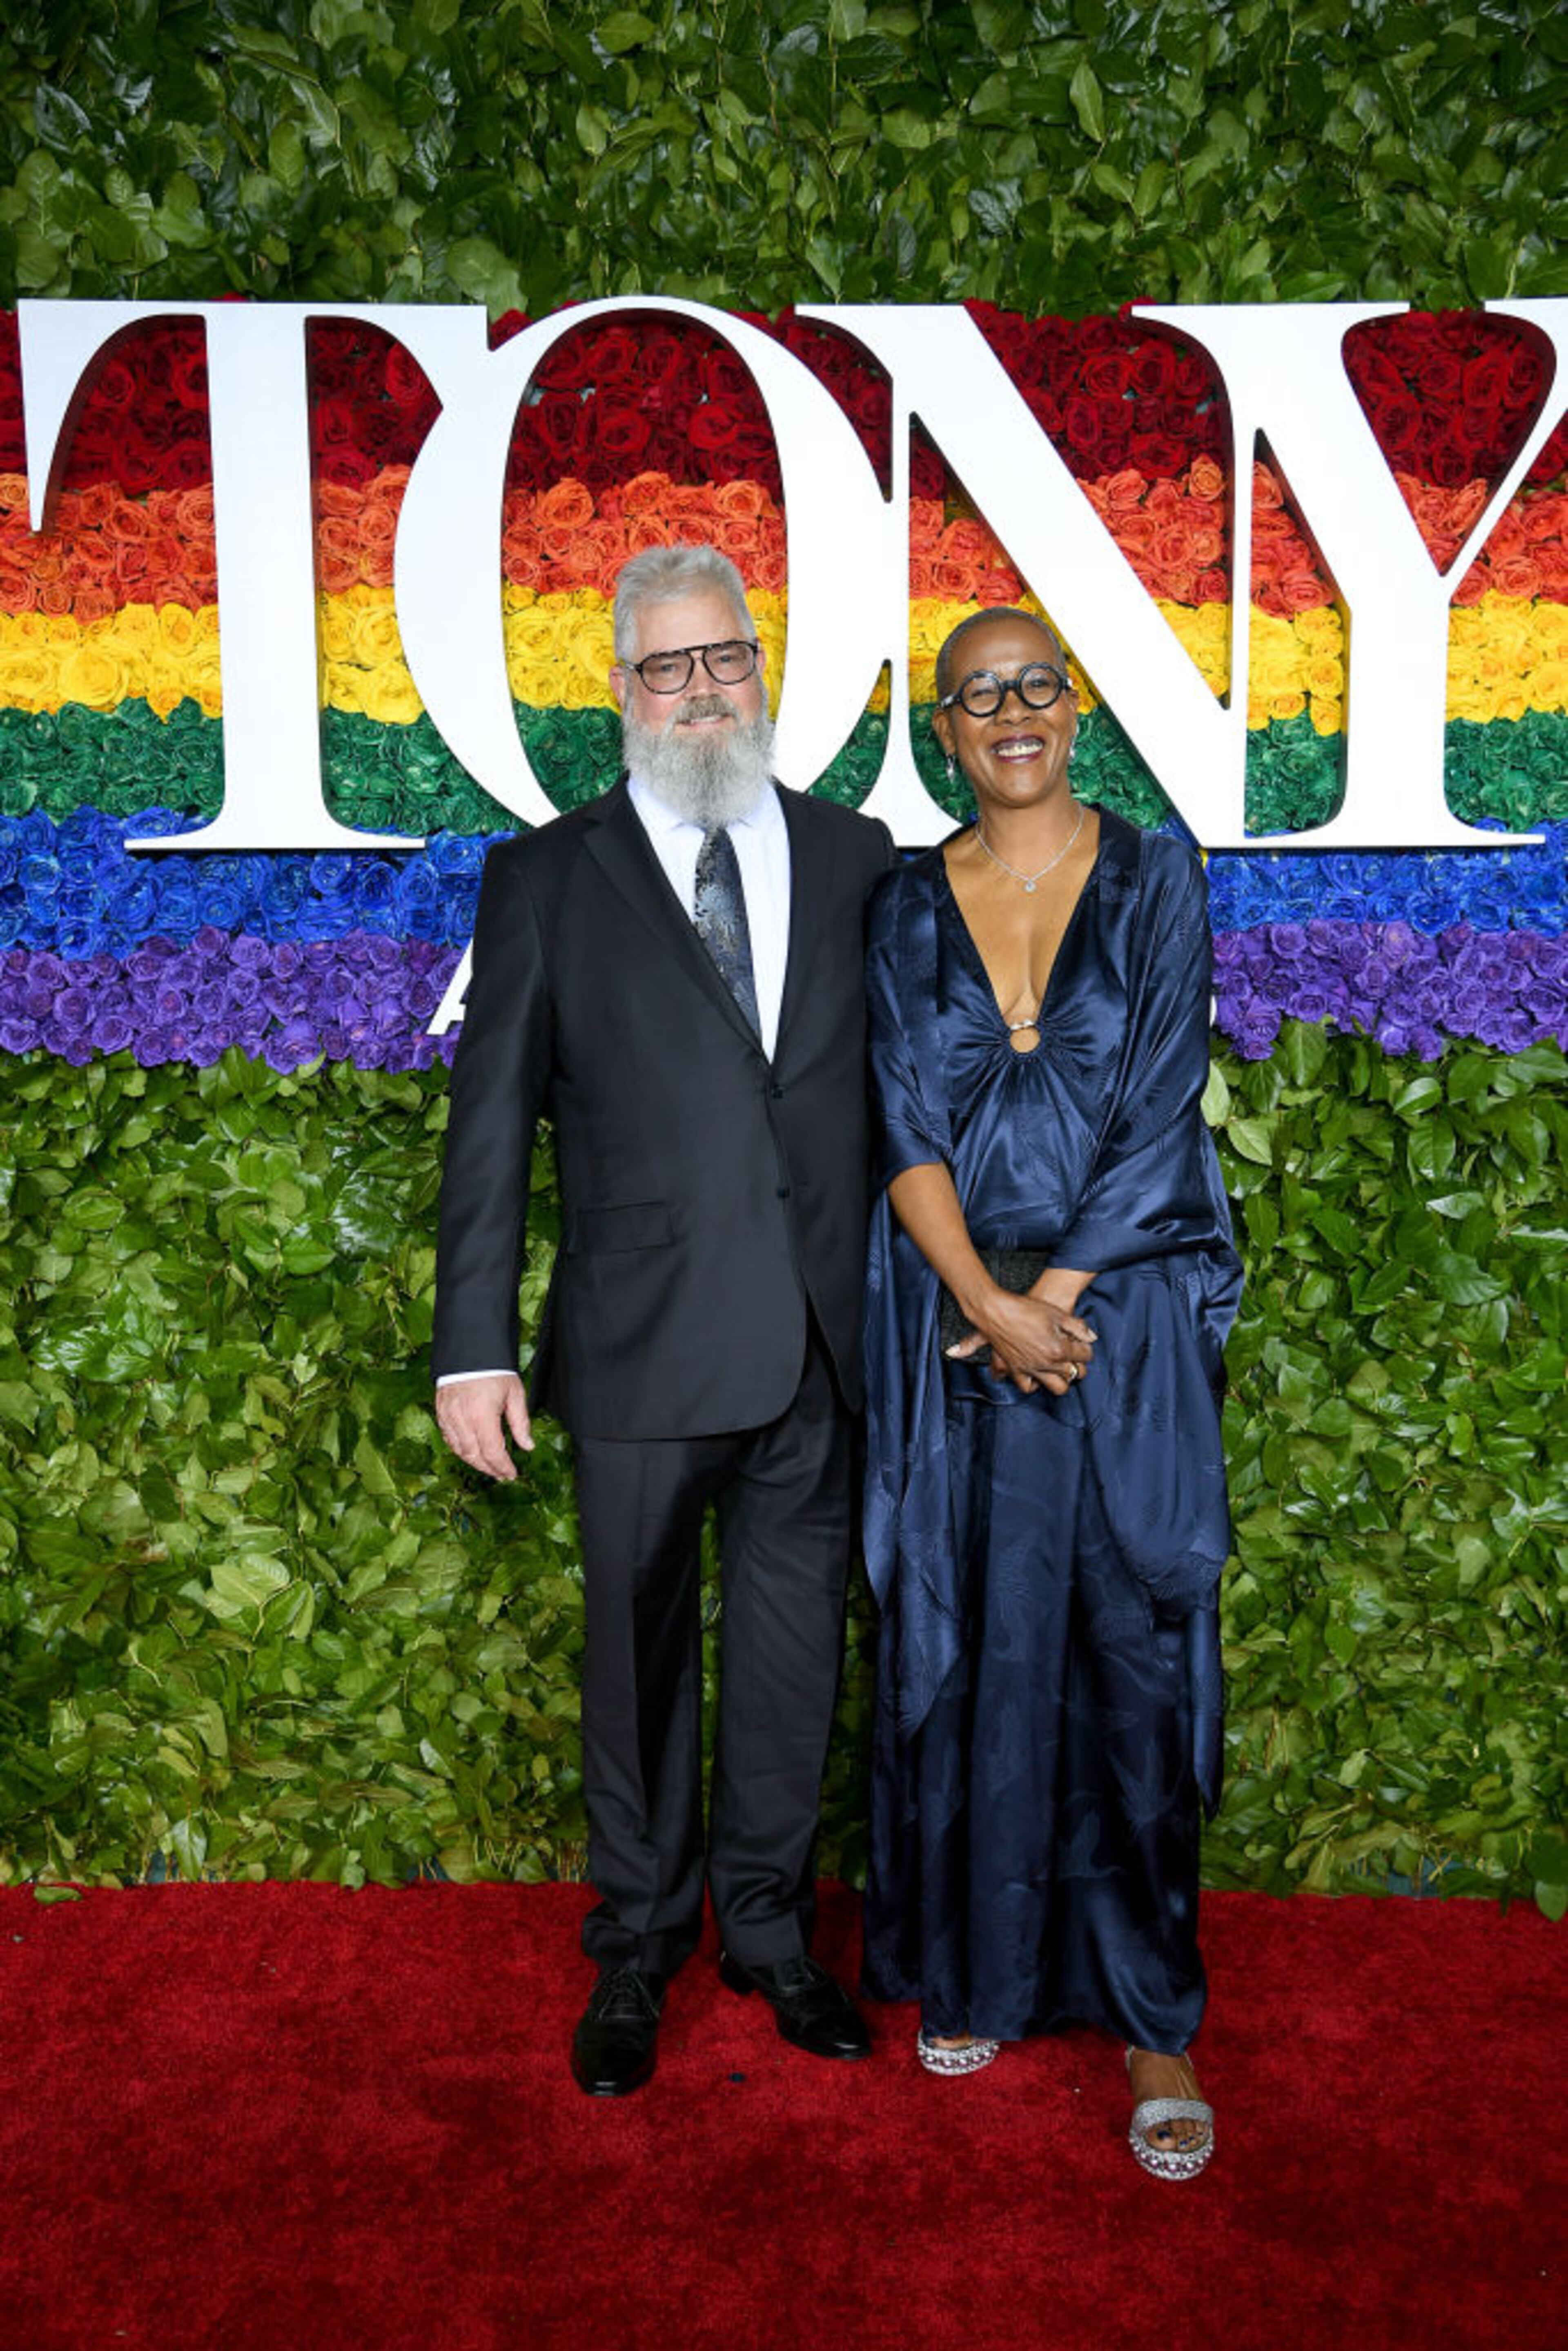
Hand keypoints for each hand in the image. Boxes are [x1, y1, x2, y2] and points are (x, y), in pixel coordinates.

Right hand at [435, 1373, 532, 1479]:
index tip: (511, 1474)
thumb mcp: (515, 1394)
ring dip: (475, 1462)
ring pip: (460, 1450)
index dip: (503, 1467)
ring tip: (489, 1467)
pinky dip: (461, 1449)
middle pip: (475, 1456)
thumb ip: (521, 1422)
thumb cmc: (493, 1371)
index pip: (493, 1452)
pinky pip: (449, 1439)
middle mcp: (463, 1419)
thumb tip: (527, 1445)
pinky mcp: (441, 1413)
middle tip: (501, 1474)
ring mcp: (449, 1417)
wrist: (470, 1351)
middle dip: (489, 1469)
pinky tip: (471, 1452)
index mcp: (482, 1416)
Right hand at [947, 1286, 1095, 1396]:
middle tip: (1074, 1358)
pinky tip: (1036, 1377)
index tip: (1083, 1345)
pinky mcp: (1015, 1369)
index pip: (1084, 1356)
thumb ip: (1077, 1327)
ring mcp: (1030, 1368)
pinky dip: (1033, 1384)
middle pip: (1072, 1373)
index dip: (1086, 1349)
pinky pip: (1027, 1386)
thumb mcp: (1057, 1314)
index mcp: (1058, 1349)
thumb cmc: (1025, 1309)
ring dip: (1061, 1380)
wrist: (996, 1310)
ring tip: (1059, 1370)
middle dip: (1077, 1366)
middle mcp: (1046, 1363)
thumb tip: (1091, 1337)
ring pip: (1055, 1387)